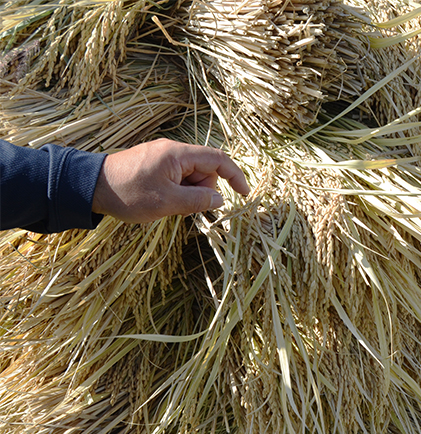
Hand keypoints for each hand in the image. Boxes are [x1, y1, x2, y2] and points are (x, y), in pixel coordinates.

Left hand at [92, 139, 249, 222]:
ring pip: (191, 177)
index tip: (244, 194)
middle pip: (205, 170)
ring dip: (187, 194)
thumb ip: (198, 201)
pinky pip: (177, 177)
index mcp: (179, 154)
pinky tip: (160, 201)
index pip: (219, 160)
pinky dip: (176, 191)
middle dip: (203, 192)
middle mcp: (173, 150)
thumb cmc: (128, 193)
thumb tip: (220, 200)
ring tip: (166, 205)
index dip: (235, 176)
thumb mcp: (168, 203)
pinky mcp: (153, 164)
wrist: (89, 186)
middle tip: (184, 208)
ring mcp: (162, 157)